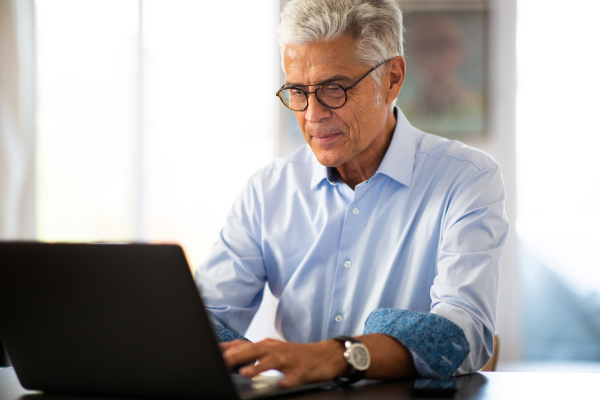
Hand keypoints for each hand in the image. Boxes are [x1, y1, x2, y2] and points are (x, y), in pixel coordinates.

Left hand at [220, 338, 347, 387]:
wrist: (325, 355)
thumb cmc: (295, 355)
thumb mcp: (271, 350)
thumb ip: (250, 351)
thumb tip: (226, 351)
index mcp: (267, 346)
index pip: (244, 345)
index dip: (228, 349)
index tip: (213, 353)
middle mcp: (277, 349)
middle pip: (255, 350)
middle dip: (238, 356)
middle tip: (223, 362)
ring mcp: (290, 359)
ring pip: (273, 361)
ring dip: (259, 366)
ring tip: (246, 373)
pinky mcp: (304, 369)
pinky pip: (296, 375)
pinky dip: (289, 379)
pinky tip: (282, 383)